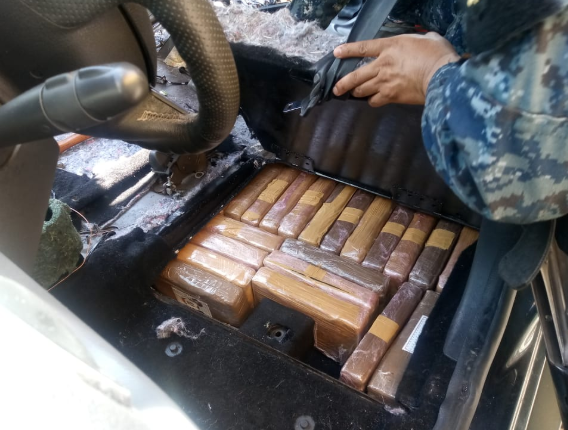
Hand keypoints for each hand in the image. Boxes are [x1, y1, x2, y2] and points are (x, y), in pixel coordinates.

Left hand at [333, 32, 459, 106]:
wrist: (441, 76)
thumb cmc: (437, 55)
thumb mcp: (428, 39)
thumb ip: (419, 40)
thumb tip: (424, 41)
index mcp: (390, 47)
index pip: (363, 47)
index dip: (348, 50)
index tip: (336, 53)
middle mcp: (382, 65)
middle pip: (355, 76)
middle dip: (343, 84)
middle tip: (336, 89)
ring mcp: (385, 82)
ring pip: (362, 90)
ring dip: (357, 92)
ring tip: (355, 94)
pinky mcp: (391, 96)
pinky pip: (374, 101)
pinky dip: (372, 101)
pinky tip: (374, 100)